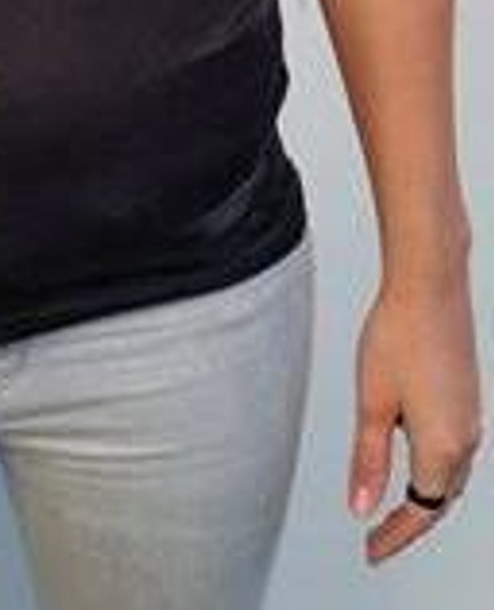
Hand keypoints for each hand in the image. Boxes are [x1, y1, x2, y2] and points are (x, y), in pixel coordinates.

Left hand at [348, 264, 483, 564]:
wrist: (431, 283)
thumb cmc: (398, 332)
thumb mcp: (371, 402)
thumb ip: (368, 459)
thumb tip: (362, 506)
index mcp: (443, 446)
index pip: (420, 511)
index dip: (395, 536)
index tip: (372, 551)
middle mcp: (467, 436)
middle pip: (441, 497)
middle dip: (410, 521)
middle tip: (378, 537)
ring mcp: (472, 415)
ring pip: (451, 473)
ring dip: (425, 493)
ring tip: (392, 503)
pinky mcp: (469, 395)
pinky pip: (456, 447)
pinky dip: (434, 464)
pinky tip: (413, 454)